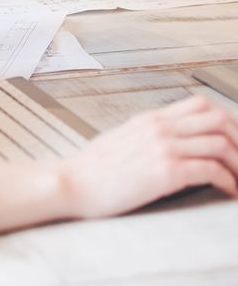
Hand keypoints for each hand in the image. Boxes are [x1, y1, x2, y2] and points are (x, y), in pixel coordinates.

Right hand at [61, 95, 237, 217]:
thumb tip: (168, 141)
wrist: (75, 181)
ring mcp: (163, 147)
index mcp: (150, 119)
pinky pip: (211, 170)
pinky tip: (229, 192)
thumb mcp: (122, 139)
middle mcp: (159, 128)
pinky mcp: (165, 172)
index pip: (200, 104)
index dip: (227, 120)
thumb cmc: (94, 167)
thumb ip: (147, 135)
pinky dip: (228, 182)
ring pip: (220, 144)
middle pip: (218, 119)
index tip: (235, 139)